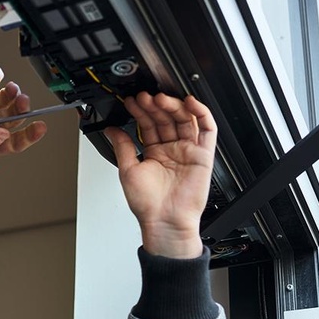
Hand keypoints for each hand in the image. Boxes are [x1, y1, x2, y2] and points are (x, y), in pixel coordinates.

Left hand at [105, 92, 216, 258]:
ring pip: (185, 120)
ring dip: (174, 106)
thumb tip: (111, 129)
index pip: (149, 124)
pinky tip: (190, 103)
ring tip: (160, 99)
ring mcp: (188, 151)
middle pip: (166, 118)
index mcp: (154, 152)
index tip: (131, 101)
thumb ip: (122, 146)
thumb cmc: (148, 204)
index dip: (141, 111)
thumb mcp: (128, 170)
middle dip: (155, 106)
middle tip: (145, 97)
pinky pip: (207, 130)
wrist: (164, 222)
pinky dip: (201, 114)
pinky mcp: (203, 155)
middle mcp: (172, 149)